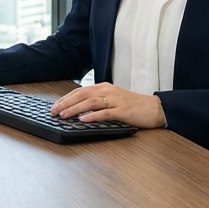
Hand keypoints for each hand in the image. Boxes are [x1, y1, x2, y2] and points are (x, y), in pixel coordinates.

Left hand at [50, 82, 165, 128]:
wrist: (155, 108)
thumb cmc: (134, 106)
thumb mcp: (114, 99)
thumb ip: (99, 101)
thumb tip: (79, 109)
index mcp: (105, 87)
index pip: (80, 91)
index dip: (66, 98)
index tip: (55, 105)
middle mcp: (109, 91)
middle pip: (82, 94)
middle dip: (66, 103)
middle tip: (53, 111)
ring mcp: (116, 100)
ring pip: (91, 102)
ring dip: (75, 109)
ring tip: (63, 115)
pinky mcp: (123, 111)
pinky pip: (105, 113)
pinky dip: (92, 116)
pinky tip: (83, 120)